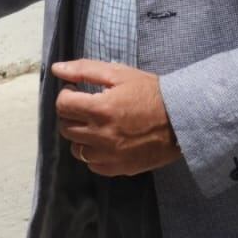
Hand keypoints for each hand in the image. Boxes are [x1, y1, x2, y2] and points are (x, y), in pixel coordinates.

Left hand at [52, 59, 181, 176]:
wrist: (181, 119)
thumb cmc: (150, 92)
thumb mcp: (118, 73)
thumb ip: (84, 69)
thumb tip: (56, 69)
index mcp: (100, 109)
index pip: (62, 105)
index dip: (66, 95)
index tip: (76, 91)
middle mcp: (101, 135)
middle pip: (66, 127)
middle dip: (71, 114)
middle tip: (85, 106)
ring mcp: (109, 155)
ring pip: (76, 148)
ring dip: (80, 135)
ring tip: (94, 124)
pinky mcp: (119, 168)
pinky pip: (92, 164)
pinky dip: (93, 153)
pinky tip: (105, 141)